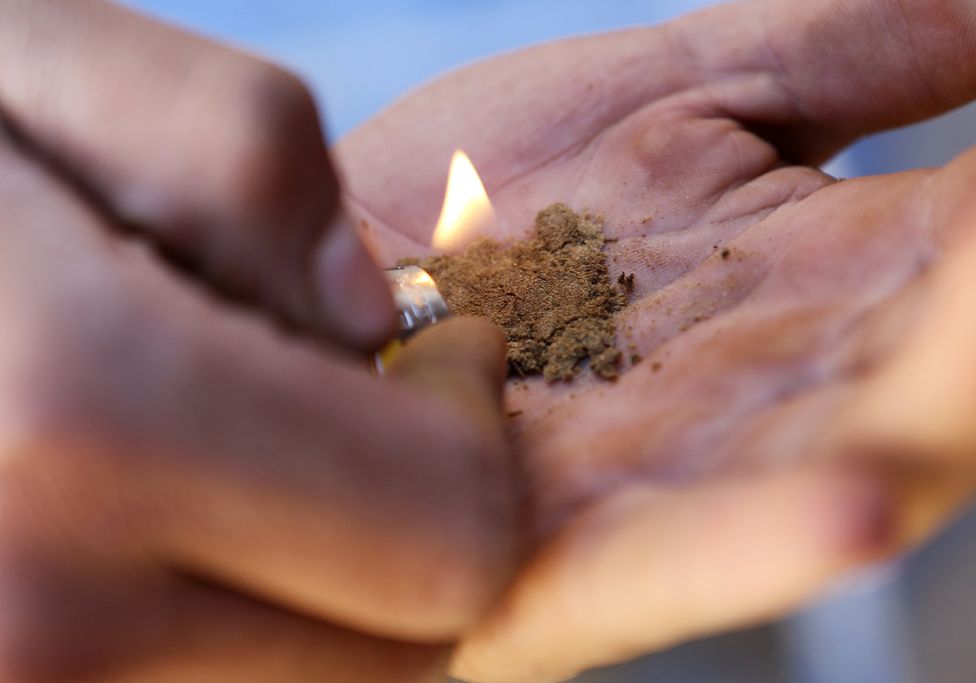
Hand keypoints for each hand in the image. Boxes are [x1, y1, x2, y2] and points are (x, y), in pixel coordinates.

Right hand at [0, 2, 519, 680]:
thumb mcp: (26, 63)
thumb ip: (239, 155)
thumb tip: (377, 320)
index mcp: (68, 427)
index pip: (452, 535)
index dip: (469, 437)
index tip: (423, 359)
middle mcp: (21, 639)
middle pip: (402, 651)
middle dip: (403, 523)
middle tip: (320, 412)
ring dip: (312, 584)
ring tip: (215, 464)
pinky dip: (226, 633)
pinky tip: (153, 530)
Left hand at [338, 0, 975, 679]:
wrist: (322, 269)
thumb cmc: (492, 199)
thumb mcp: (678, 101)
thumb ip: (840, 59)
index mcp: (806, 285)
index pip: (964, 252)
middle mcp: (749, 396)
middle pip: (924, 376)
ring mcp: (646, 486)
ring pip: (822, 479)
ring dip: (933, 424)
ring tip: (971, 364)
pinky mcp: (536, 560)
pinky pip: (656, 564)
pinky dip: (753, 546)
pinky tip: (858, 507)